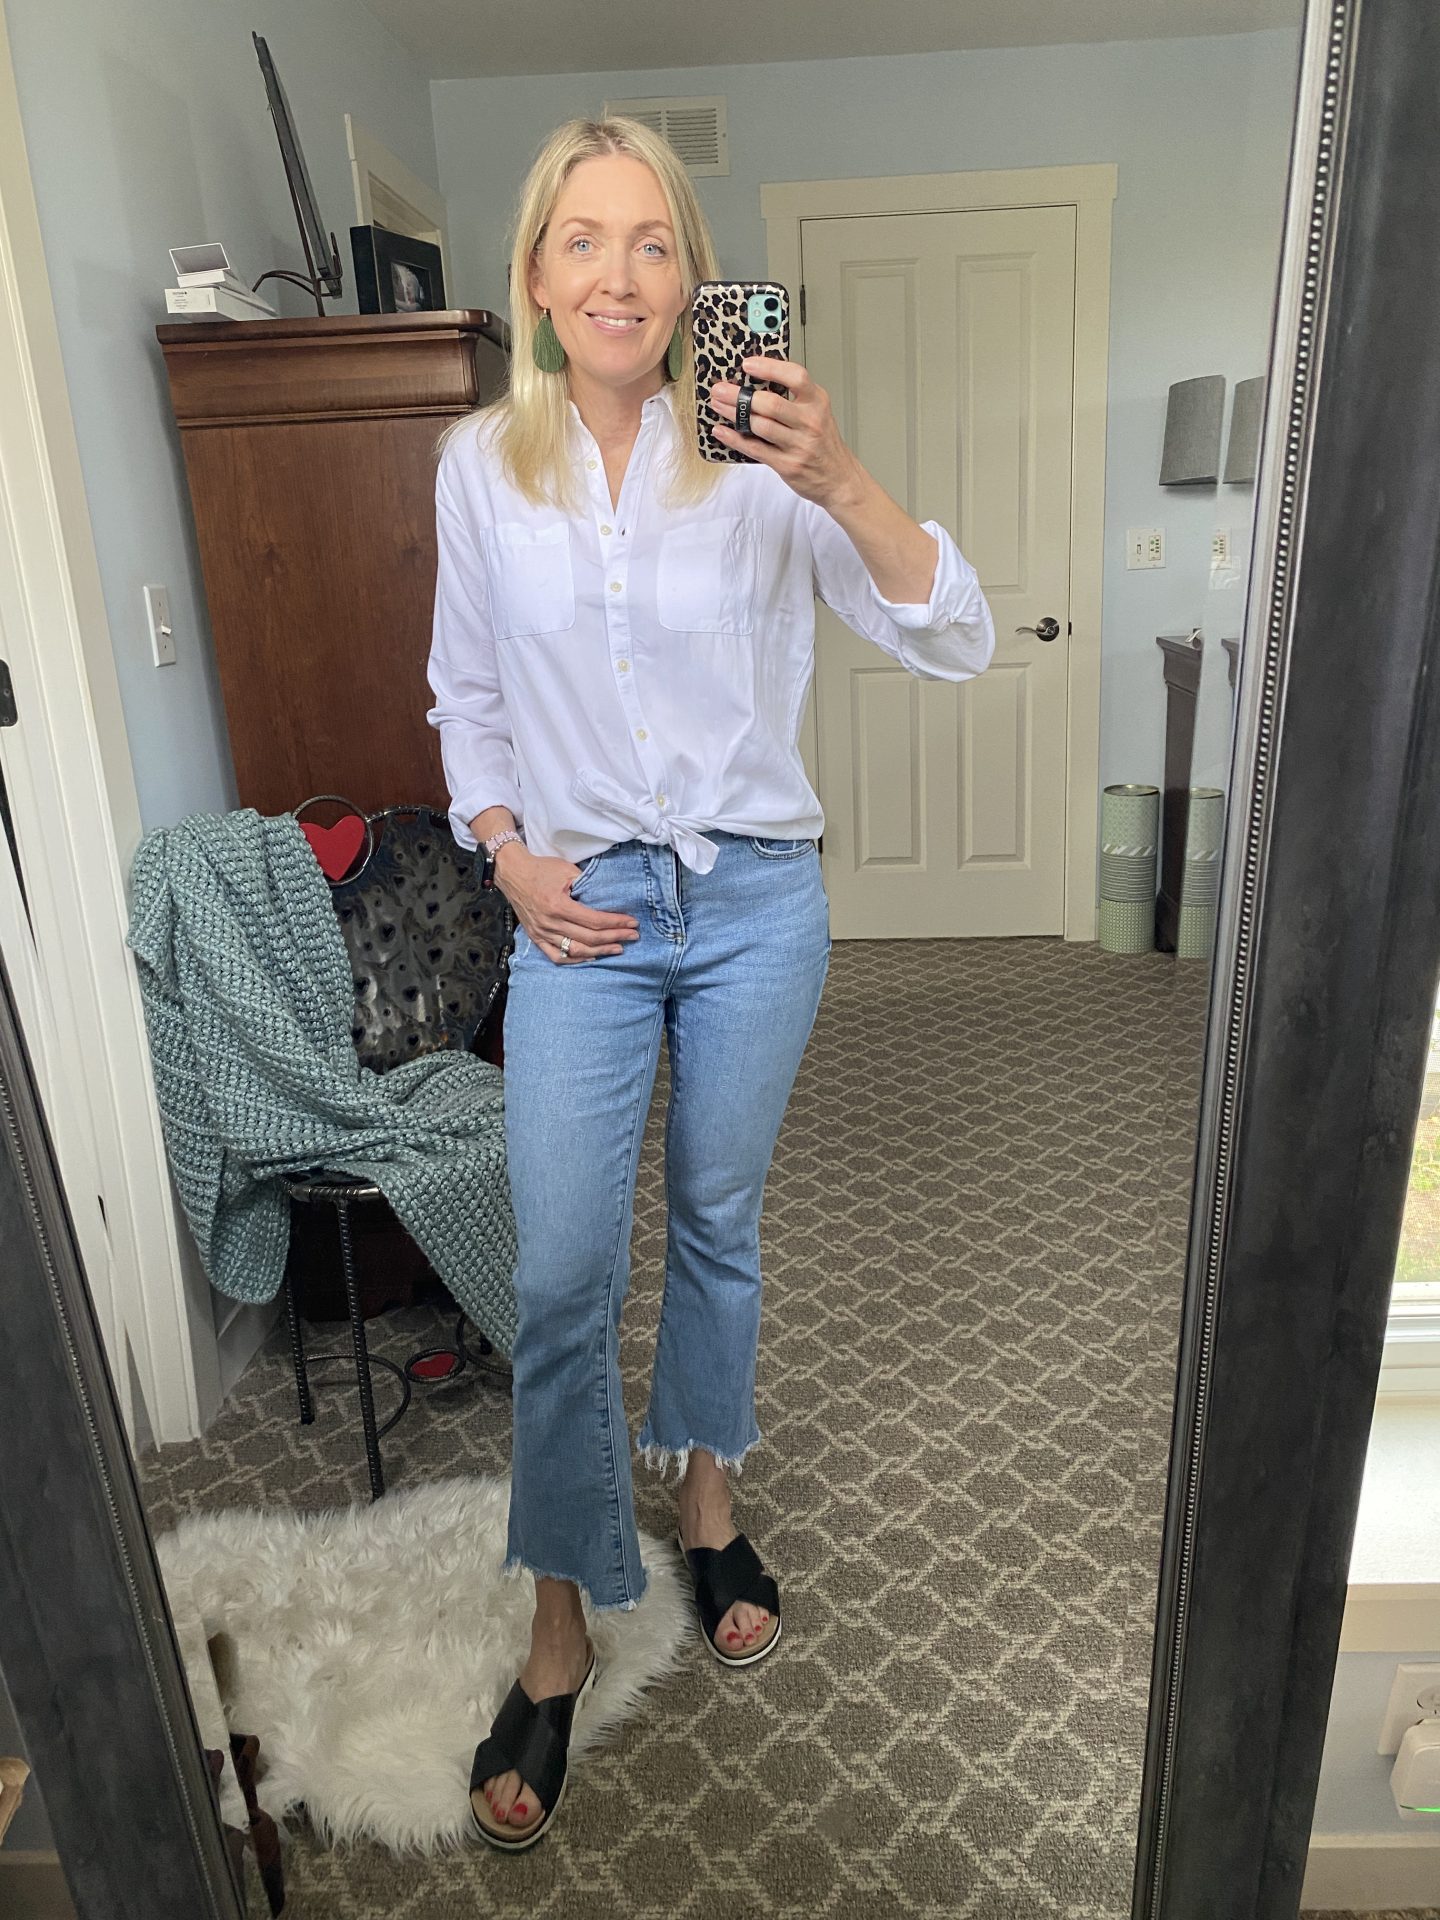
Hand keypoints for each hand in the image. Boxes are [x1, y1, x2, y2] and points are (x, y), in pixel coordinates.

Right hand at [494, 845, 638, 964]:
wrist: (513, 873)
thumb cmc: (541, 869)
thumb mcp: (566, 870)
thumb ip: (586, 885)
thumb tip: (609, 898)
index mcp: (558, 905)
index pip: (594, 920)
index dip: (616, 923)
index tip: (632, 923)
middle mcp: (550, 923)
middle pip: (589, 938)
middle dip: (615, 937)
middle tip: (632, 936)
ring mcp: (542, 933)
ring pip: (576, 950)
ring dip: (600, 952)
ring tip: (617, 949)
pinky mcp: (536, 937)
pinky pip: (557, 956)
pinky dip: (575, 960)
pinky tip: (591, 957)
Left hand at [709, 356, 862, 507]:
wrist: (839, 479)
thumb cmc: (824, 444)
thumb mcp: (818, 413)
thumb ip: (795, 398)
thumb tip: (756, 382)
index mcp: (817, 402)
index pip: (796, 376)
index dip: (769, 368)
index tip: (747, 364)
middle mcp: (810, 422)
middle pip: (770, 403)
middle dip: (739, 395)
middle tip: (720, 389)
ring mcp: (799, 445)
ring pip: (759, 425)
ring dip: (733, 414)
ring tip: (718, 405)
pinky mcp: (788, 465)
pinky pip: (755, 449)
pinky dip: (734, 439)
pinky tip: (722, 431)